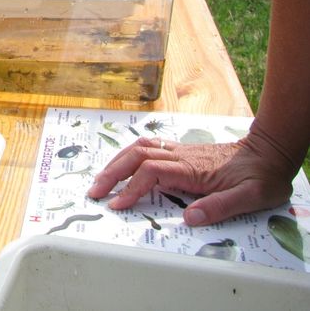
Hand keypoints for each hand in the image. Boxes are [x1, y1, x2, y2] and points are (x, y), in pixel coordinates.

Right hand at [87, 132, 296, 225]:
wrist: (269, 152)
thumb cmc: (261, 175)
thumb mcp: (250, 196)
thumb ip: (220, 206)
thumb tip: (190, 217)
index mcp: (192, 168)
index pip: (151, 173)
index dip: (131, 188)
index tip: (117, 204)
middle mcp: (181, 156)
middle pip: (136, 157)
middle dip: (112, 173)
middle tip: (95, 191)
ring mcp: (180, 151)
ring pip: (139, 149)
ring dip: (117, 162)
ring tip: (102, 179)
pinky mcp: (181, 152)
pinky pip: (148, 148)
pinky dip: (129, 155)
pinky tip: (123, 164)